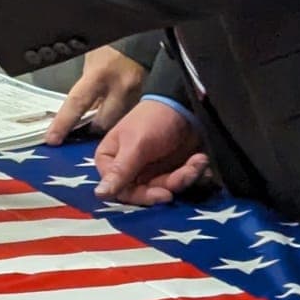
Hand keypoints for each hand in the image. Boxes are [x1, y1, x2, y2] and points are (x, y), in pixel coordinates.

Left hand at [45, 44, 147, 142]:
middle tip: (83, 130)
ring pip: (119, 122)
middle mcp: (121, 88)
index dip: (63, 123)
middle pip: (102, 124)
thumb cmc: (114, 43)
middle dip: (92, 129)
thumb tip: (79, 108)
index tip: (53, 139)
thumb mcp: (92, 59)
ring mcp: (137, 95)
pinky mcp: (148, 99)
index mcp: (100, 74)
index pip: (77, 103)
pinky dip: (124, 116)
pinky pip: (132, 114)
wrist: (144, 36)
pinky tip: (121, 112)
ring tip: (102, 118)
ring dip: (109, 123)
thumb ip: (86, 84)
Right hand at [92, 100, 210, 205]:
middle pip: (146, 193)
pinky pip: (180, 182)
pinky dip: (193, 173)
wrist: (183, 104)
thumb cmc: (152, 120)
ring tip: (198, 160)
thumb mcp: (135, 145)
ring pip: (166, 188)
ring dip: (185, 176)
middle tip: (187, 174)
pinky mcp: (170, 170)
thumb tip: (98, 195)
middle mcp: (128, 169)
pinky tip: (201, 160)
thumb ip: (120, 171)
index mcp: (111, 160)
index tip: (164, 193)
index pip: (121, 191)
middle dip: (170, 184)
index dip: (141, 196)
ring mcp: (150, 170)